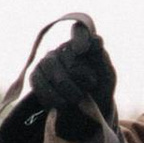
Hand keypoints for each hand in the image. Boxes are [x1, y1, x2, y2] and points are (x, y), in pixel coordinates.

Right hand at [28, 17, 116, 142]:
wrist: (87, 111)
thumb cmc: (99, 89)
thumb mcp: (107, 75)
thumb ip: (101, 57)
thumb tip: (95, 40)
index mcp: (83, 44)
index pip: (79, 31)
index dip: (79, 37)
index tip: (82, 50)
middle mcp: (63, 49)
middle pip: (64, 52)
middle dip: (77, 73)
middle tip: (89, 87)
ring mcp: (47, 61)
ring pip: (49, 65)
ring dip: (65, 86)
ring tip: (77, 99)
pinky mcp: (36, 76)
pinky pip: (38, 81)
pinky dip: (51, 95)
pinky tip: (62, 103)